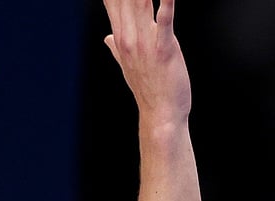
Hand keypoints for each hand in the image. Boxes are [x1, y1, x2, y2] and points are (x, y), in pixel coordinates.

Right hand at [102, 0, 191, 125]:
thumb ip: (117, 48)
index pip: (111, 1)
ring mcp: (145, 42)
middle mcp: (128, 36)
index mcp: (121, 37)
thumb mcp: (128, 65)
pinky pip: (165, 19)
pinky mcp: (165, 48)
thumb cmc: (149, 89)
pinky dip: (167, 2)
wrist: (160, 114)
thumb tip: (108, 38)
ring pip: (140, 2)